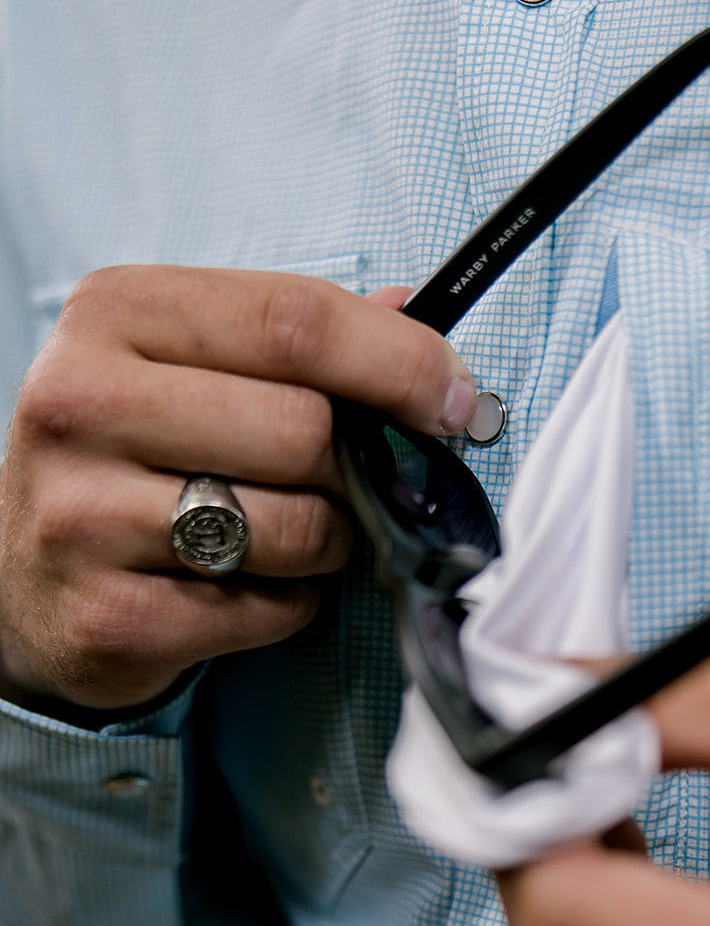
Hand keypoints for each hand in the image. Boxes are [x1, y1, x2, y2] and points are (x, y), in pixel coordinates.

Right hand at [0, 265, 475, 712]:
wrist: (28, 575)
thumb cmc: (145, 451)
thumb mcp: (204, 361)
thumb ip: (306, 332)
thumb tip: (414, 310)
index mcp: (120, 313)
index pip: (298, 321)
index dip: (402, 363)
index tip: (451, 400)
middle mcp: (81, 401)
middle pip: (305, 429)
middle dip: (354, 466)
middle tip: (342, 480)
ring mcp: (80, 514)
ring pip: (296, 527)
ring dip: (327, 540)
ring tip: (284, 532)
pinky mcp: (104, 615)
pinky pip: (267, 607)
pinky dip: (287, 603)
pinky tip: (243, 585)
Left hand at [498, 648, 709, 925]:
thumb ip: (654, 700)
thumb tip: (533, 700)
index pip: (576, 922)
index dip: (524, 822)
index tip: (520, 739)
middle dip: (534, 844)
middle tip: (555, 750)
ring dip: (563, 874)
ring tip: (598, 784)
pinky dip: (601, 907)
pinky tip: (625, 836)